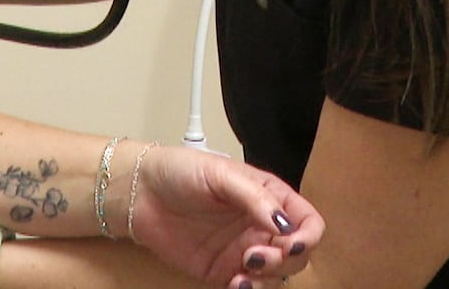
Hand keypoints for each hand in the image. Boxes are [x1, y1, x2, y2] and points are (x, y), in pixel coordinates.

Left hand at [132, 145, 323, 287]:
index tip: (292, 244)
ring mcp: (243, 251)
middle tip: (255, 257)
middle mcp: (261, 226)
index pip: (307, 221)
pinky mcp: (223, 271)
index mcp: (269, 197)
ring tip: (243, 275)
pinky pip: (248, 288)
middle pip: (297, 255)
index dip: (308, 237)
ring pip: (276, 277)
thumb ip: (256, 198)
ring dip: (268, 281)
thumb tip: (286, 225)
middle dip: (285, 261)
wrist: (140, 194)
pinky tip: (236, 284)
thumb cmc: (180, 171)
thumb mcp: (221, 174)